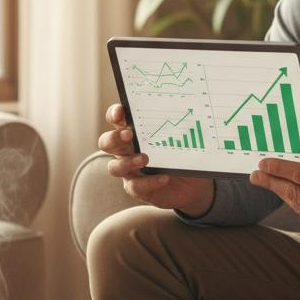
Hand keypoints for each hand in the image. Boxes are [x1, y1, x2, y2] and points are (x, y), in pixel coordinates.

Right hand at [98, 104, 213, 216]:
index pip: (117, 120)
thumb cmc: (182, 155)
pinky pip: (136, 187)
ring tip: (145, 159)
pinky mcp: (138, 189)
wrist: (192, 185)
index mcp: (133, 133)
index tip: (120, 112)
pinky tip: (164, 178)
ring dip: (128, 162)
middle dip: (114, 137)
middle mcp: (126, 151)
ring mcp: (130, 171)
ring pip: (114, 167)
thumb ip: (180, 126)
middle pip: (107, 142)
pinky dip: (149, 182)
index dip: (114, 115)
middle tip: (128, 134)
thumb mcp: (183, 139)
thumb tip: (190, 111)